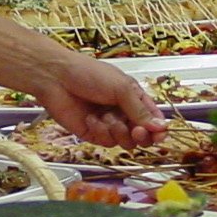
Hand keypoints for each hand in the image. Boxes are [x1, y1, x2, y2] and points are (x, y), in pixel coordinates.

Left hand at [28, 54, 167, 148]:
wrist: (56, 78)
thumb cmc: (89, 74)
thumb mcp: (121, 88)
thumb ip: (140, 110)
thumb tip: (161, 127)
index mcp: (134, 97)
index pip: (153, 118)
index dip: (158, 129)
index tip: (159, 135)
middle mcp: (123, 112)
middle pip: (142, 135)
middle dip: (140, 135)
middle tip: (135, 130)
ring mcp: (108, 124)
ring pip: (125, 141)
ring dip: (118, 131)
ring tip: (106, 118)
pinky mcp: (93, 134)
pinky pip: (106, 142)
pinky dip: (101, 131)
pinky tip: (91, 118)